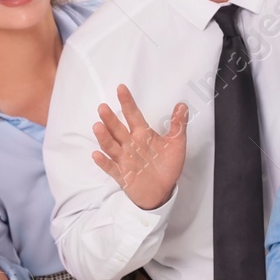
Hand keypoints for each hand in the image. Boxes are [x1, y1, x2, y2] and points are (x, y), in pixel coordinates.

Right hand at [91, 84, 187, 211]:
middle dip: (110, 119)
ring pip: (111, 146)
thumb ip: (177, 125)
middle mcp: (130, 145)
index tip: (121, 88)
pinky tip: (96, 154)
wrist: (163, 191)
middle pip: (118, 129)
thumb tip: (182, 105)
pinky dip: (104, 162)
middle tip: (103, 107)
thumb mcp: (176, 144)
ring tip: (98, 126)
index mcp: (143, 134)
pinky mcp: (122, 175)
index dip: (127, 102)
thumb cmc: (167, 166)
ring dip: (104, 137)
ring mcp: (124, 159)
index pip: (133, 115)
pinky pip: (111, 168)